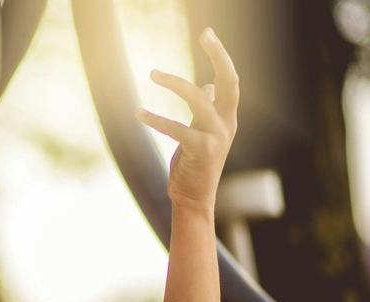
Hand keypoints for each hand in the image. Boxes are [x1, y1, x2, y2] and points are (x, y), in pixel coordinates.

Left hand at [136, 27, 238, 213]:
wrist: (194, 199)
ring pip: (199, 99)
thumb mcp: (202, 133)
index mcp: (227, 117)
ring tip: (153, 73)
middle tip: (205, 34)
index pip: (230, 80)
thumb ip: (206, 110)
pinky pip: (177, 128)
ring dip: (175, 83)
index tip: (208, 34)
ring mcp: (217, 137)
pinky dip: (156, 119)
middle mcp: (227, 124)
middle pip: (229, 81)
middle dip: (219, 55)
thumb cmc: (195, 165)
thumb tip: (207, 86)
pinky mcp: (201, 150)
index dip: (221, 56)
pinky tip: (139, 113)